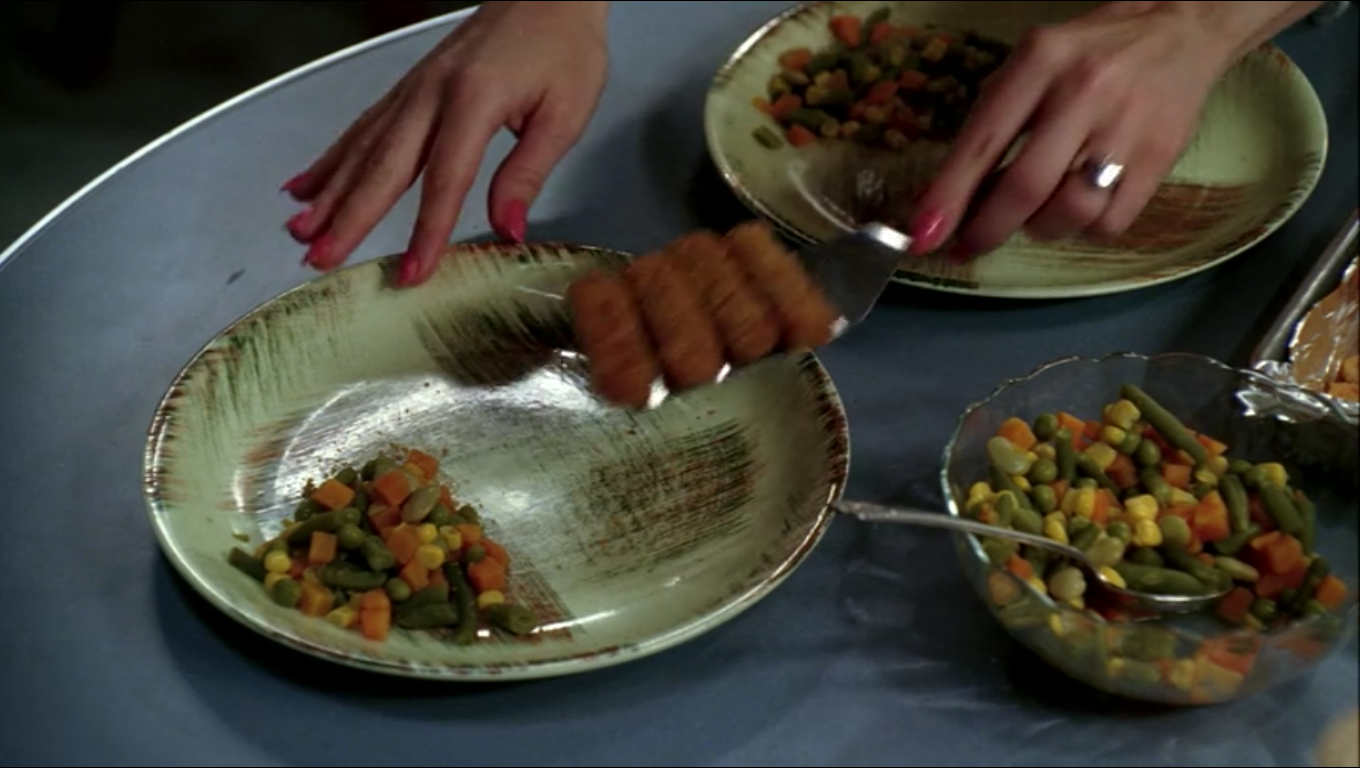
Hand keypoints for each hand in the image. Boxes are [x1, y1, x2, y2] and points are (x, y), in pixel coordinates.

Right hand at [281, 1, 609, 284]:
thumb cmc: (563, 49)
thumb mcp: (564, 115)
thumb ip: (527, 173)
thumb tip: (507, 230)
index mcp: (474, 100)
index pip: (445, 180)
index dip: (427, 231)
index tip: (412, 272)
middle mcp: (432, 92)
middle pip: (384, 165)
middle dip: (350, 217)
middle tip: (319, 258)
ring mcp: (415, 87)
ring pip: (363, 147)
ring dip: (330, 192)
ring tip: (299, 230)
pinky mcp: (409, 86)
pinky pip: (363, 126)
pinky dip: (332, 158)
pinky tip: (306, 184)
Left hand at [907, 0, 1320, 261]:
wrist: (1180, 29)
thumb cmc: (1086, 56)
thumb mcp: (1030, 67)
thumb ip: (991, 125)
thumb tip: (947, 199)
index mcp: (1041, 61)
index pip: (984, 140)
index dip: (949, 196)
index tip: (921, 235)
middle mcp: (1085, 91)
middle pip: (1027, 187)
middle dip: (987, 230)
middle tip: (968, 245)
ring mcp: (1128, 125)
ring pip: (1071, 213)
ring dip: (1040, 229)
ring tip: (1035, 213)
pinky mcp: (1163, 155)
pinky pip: (1111, 223)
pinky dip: (1084, 229)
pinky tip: (1079, 206)